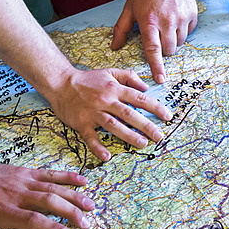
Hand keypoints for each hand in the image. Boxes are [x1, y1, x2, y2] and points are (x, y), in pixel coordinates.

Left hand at [0, 165, 95, 228]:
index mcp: (4, 210)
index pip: (32, 219)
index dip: (52, 227)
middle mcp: (17, 194)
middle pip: (48, 201)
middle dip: (70, 212)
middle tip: (86, 224)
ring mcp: (23, 181)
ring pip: (53, 187)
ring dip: (74, 195)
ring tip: (91, 206)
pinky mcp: (26, 172)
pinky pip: (49, 173)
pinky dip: (67, 176)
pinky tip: (83, 180)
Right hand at [49, 66, 171, 160]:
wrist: (60, 83)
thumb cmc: (88, 79)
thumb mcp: (110, 72)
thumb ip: (129, 77)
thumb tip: (146, 87)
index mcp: (114, 88)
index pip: (139, 98)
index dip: (155, 107)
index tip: (168, 116)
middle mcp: (106, 101)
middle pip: (129, 114)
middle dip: (146, 126)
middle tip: (159, 136)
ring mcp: (93, 113)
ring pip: (114, 125)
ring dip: (129, 136)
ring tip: (142, 144)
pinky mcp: (82, 123)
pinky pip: (91, 137)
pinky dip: (98, 147)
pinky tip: (106, 156)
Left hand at [111, 0, 198, 82]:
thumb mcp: (130, 7)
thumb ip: (122, 29)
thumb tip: (114, 46)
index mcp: (149, 21)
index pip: (153, 50)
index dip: (156, 66)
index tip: (161, 79)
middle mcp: (167, 21)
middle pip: (168, 50)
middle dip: (163, 49)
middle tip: (158, 35)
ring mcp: (181, 18)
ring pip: (179, 43)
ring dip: (172, 39)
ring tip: (166, 23)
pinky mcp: (192, 15)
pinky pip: (188, 32)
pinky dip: (182, 30)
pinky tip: (175, 17)